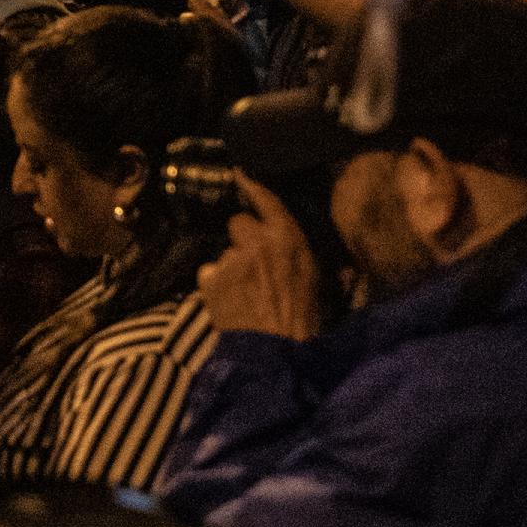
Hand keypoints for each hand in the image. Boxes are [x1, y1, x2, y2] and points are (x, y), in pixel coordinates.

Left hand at [194, 175, 322, 340]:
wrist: (277, 352)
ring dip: (231, 264)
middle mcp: (258, 242)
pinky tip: (229, 299)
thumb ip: (302, 252)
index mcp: (289, 240)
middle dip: (243, 237)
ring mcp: (231, 259)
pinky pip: (209, 271)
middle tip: (252, 261)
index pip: (266, 200)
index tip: (240, 174)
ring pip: (224, 251)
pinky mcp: (211, 278)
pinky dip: (215, 283)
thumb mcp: (317, 280)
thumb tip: (300, 241)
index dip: (252, 186)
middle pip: (238, 222)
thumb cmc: (305, 319)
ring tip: (244, 290)